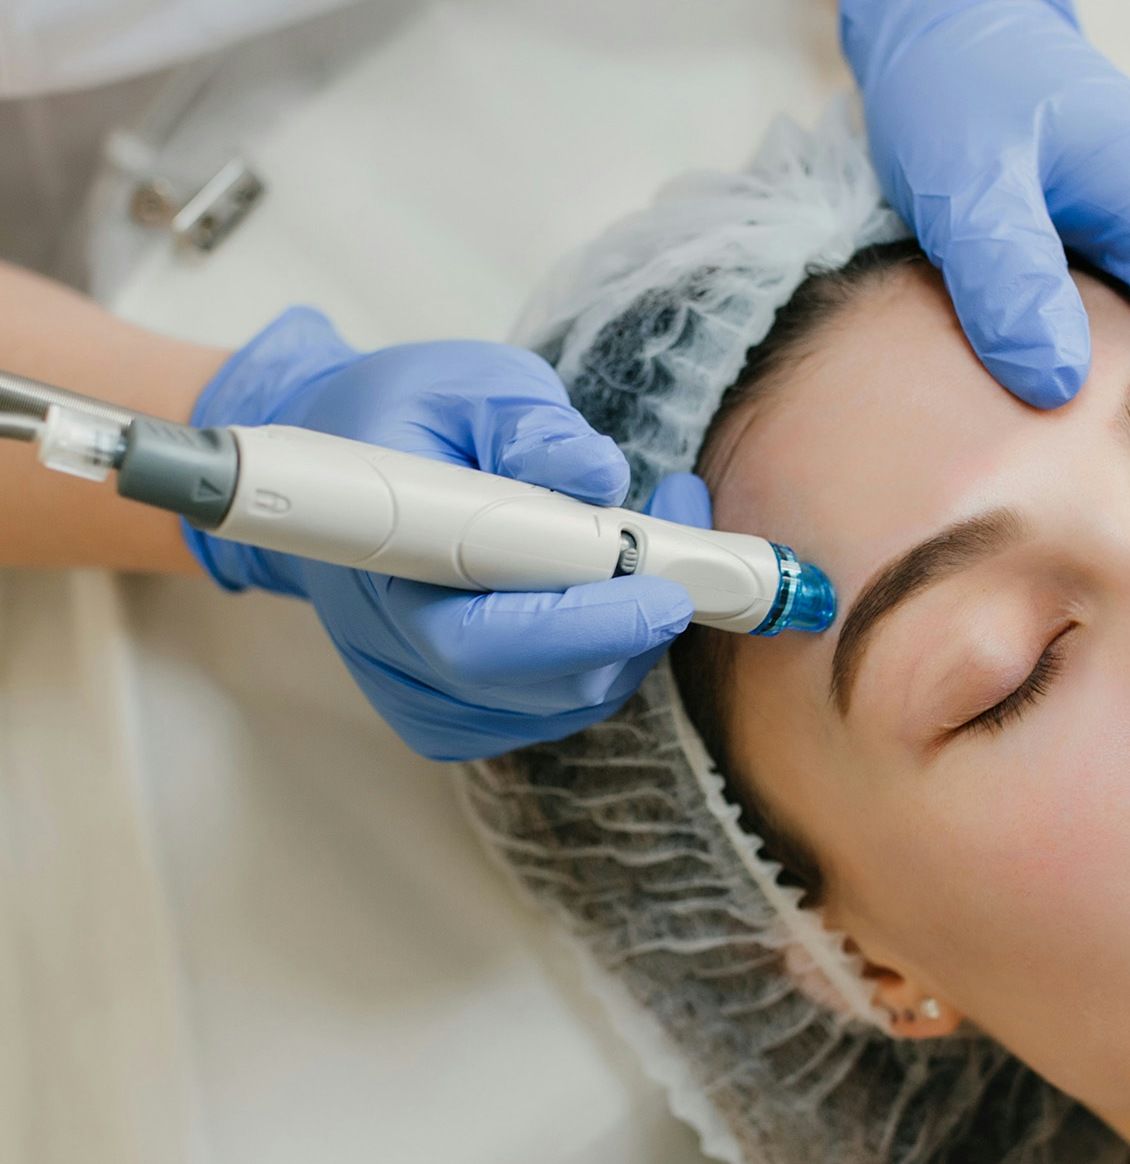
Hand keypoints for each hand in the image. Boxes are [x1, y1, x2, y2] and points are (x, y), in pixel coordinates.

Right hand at [186, 306, 705, 760]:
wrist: (345, 475)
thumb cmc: (407, 422)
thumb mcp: (468, 386)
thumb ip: (529, 424)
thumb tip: (595, 473)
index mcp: (384, 566)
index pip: (484, 637)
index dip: (583, 625)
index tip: (662, 590)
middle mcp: (396, 651)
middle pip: (543, 683)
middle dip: (634, 626)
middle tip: (687, 556)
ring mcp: (425, 695)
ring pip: (566, 701)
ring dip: (632, 635)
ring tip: (653, 546)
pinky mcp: (457, 715)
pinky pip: (558, 709)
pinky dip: (607, 658)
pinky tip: (614, 593)